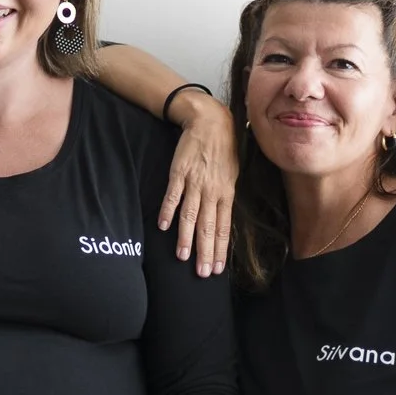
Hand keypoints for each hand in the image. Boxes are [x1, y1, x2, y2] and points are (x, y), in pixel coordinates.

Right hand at [155, 89, 237, 275]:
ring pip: (190, 215)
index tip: (217, 269)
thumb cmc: (223, 149)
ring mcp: (194, 182)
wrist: (210, 122)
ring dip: (186, 237)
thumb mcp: (232, 175)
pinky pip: (173, 195)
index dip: (220, 249)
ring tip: (182, 256)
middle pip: (208, 226)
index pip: (223, 227)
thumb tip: (223, 219)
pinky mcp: (179, 172)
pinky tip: (163, 226)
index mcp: (226, 193)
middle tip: (202, 273)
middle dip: (205, 251)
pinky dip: (167, 211)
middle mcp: (212, 191)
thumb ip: (225, 198)